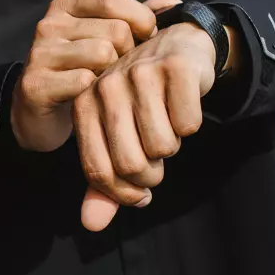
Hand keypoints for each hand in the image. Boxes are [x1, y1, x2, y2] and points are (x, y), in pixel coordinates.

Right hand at [12, 0, 158, 151]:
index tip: (146, 39)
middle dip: (127, 53)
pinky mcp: (35, 83)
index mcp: (64, 7)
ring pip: (102, 54)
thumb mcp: (105, 38)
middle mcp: (48, 25)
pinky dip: (94, 93)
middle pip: (113, 30)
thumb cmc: (81, 69)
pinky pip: (84, 82)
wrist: (38, 110)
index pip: (111, 0)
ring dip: (111, 74)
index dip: (140, 20)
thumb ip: (136, 19)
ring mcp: (39, 54)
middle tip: (119, 69)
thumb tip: (174, 4)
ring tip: (104, 82)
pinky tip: (89, 97)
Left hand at [74, 19, 216, 231]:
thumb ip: (104, 185)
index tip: (140, 194)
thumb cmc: (141, 102)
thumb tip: (91, 225)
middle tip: (156, 159)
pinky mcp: (175, 68)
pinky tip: (182, 106)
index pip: (98, 171)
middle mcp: (104, 87)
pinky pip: (189, 124)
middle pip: (131, 164)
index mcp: (83, 107)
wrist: (177, 49)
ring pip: (163, 146)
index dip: (124, 194)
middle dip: (151, 175)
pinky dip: (191, 124)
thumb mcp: (117, 140)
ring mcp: (138, 74)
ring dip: (172, 147)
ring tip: (166, 126)